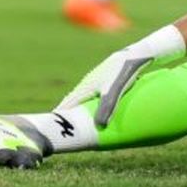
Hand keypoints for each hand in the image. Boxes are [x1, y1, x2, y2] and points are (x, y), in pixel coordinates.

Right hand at [56, 25, 185, 124]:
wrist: (136, 54)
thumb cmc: (124, 72)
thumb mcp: (114, 91)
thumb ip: (106, 108)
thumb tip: (99, 126)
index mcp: (84, 88)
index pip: (66, 106)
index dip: (58, 118)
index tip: (50, 132)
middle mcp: (87, 85)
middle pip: (72, 103)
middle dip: (66, 116)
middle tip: (60, 131)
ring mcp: (96, 81)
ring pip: (82, 99)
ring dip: (77, 110)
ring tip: (75, 123)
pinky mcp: (106, 80)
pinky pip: (93, 96)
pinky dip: (89, 105)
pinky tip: (95, 109)